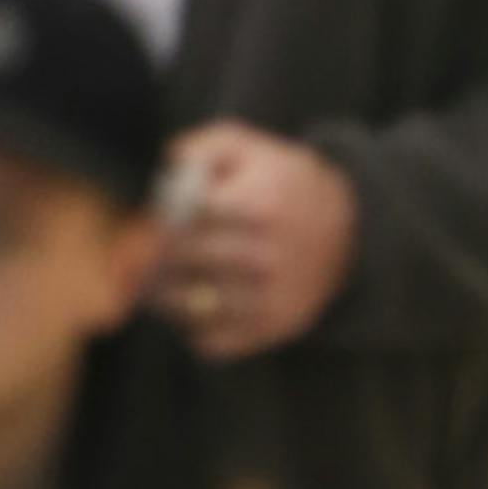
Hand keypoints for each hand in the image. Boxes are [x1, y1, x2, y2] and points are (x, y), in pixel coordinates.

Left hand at [154, 125, 357, 359]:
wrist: (351, 231)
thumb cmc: (284, 182)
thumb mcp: (249, 147)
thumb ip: (201, 147)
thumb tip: (166, 166)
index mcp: (259, 206)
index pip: (183, 216)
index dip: (157, 215)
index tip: (153, 215)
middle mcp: (266, 257)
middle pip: (180, 259)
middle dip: (149, 251)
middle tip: (136, 249)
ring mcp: (269, 298)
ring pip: (187, 305)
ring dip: (159, 292)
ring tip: (153, 277)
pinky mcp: (272, 329)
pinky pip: (209, 341)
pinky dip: (189, 327)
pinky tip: (187, 305)